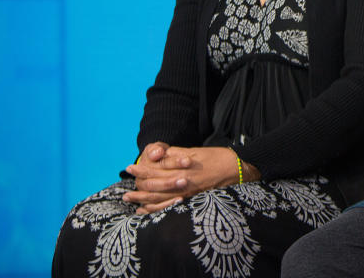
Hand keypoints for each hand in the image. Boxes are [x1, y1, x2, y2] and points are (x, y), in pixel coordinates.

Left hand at [123, 146, 240, 213]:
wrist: (238, 169)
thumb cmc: (218, 157)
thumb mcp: (196, 151)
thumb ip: (176, 154)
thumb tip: (159, 155)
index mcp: (184, 168)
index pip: (157, 169)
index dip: (143, 169)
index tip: (131, 168)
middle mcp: (184, 182)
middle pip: (156, 185)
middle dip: (139, 187)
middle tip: (125, 190)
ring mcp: (188, 193)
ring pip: (161, 198)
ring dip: (143, 200)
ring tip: (130, 201)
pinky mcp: (192, 200)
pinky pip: (171, 207)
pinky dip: (157, 209)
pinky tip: (147, 211)